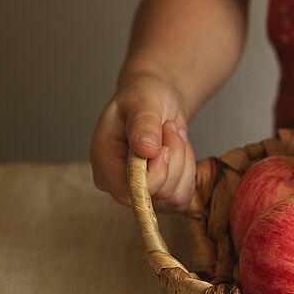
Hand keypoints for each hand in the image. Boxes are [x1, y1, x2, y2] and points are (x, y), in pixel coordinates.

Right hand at [90, 73, 196, 211]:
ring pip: (174, 197)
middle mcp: (117, 183)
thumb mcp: (143, 101)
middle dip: (175, 160)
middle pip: (156, 194)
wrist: (157, 101)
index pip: (128, 191)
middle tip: (169, 129)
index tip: (164, 146)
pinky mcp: (160, 195)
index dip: (156, 173)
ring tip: (173, 136)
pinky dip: (190, 171)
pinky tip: (180, 150)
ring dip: (184, 162)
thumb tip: (146, 149)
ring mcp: (140, 192)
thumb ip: (143, 123)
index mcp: (104, 161)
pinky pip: (184, 197)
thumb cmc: (144, 97)